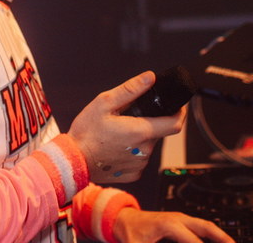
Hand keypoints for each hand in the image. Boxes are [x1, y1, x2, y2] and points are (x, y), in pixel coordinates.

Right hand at [68, 71, 185, 182]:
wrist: (72, 161)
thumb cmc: (86, 132)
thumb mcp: (105, 102)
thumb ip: (130, 89)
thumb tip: (150, 78)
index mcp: (140, 131)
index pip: (175, 123)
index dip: (180, 112)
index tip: (177, 104)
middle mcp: (144, 151)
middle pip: (157, 130)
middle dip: (148, 120)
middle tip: (128, 115)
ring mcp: (139, 164)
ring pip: (148, 144)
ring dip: (140, 135)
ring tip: (118, 130)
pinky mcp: (132, 173)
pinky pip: (139, 157)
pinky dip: (133, 149)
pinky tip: (116, 145)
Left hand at [113, 208, 234, 242]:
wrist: (124, 218)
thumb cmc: (131, 231)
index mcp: (169, 224)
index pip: (193, 241)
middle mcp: (177, 218)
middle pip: (205, 227)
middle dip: (222, 238)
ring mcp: (179, 218)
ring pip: (205, 225)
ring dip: (220, 235)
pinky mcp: (180, 222)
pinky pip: (200, 227)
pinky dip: (212, 234)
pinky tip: (219, 241)